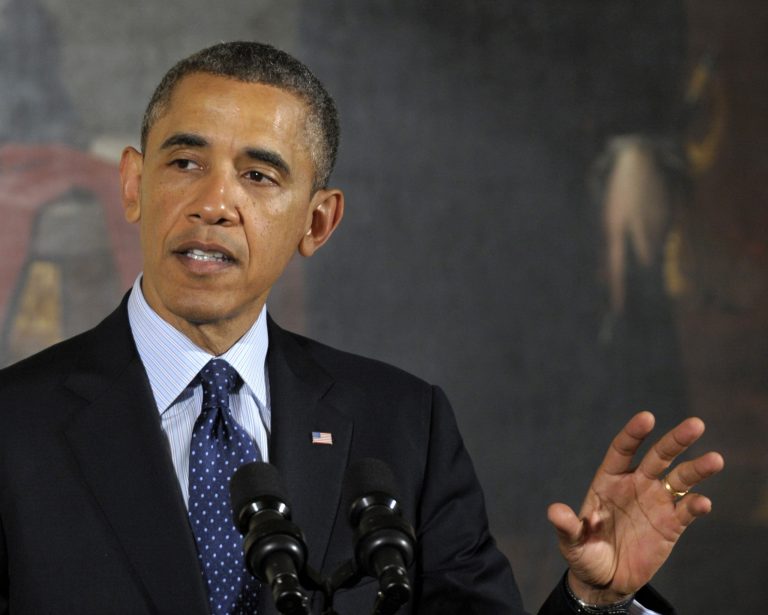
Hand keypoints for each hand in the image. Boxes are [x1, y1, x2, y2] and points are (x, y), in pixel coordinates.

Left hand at [547, 411, 723, 604]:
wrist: (606, 580)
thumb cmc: (585, 553)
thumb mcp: (572, 542)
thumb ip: (567, 526)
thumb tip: (555, 511)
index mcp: (609, 480)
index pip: (623, 450)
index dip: (634, 434)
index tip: (647, 418)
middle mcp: (635, 484)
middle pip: (658, 456)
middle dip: (676, 440)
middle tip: (696, 424)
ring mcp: (655, 502)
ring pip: (680, 478)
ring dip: (697, 469)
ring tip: (715, 459)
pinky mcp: (671, 525)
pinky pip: (686, 511)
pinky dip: (696, 505)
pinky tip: (703, 502)